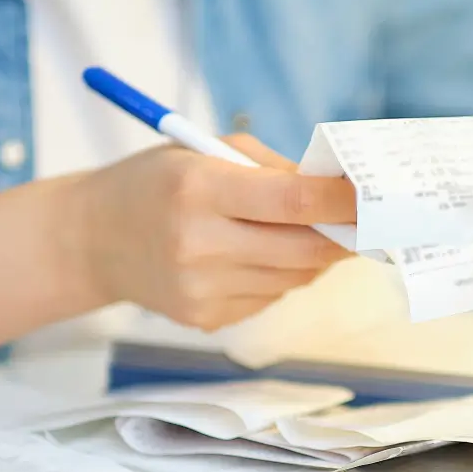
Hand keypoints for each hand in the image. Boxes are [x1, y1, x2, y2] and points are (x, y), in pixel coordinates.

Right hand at [69, 135, 354, 330]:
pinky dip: (276, 277)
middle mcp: (198, 243)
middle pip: (304, 250)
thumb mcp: (205, 153)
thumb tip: (340, 196)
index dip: (344, 202)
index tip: (378, 198)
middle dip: (342, 236)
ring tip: (297, 233)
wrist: (94, 239)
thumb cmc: (158, 183)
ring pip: (293, 278)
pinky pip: (268, 298)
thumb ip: (274, 171)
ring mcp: (200, 289)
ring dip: (311, 257)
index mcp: (199, 189)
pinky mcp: (203, 318)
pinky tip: (250, 257)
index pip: (293, 201)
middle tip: (364, 223)